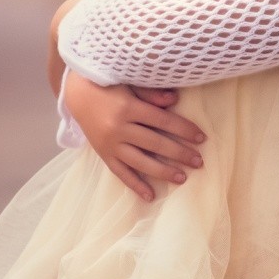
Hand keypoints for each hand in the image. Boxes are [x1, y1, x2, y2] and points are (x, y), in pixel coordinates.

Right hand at [63, 75, 205, 201]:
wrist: (77, 95)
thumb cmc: (109, 86)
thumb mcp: (130, 83)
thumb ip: (151, 93)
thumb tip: (176, 100)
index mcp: (128, 107)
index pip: (163, 121)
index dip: (184, 129)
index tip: (201, 138)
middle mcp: (119, 128)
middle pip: (155, 144)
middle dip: (179, 153)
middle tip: (199, 162)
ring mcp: (110, 144)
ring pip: (140, 162)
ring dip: (163, 172)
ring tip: (182, 178)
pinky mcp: (104, 155)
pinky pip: (121, 173)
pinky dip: (135, 185)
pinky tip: (150, 196)